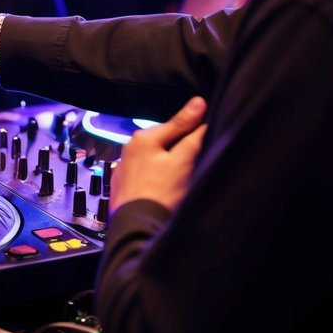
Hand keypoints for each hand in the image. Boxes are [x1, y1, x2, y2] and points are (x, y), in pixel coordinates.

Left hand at [110, 96, 206, 214]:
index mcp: (143, 138)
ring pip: (154, 157)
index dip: (195, 124)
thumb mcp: (182, 161)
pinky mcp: (124, 184)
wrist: (137, 226)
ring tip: (183, 174)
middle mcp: (129, 148)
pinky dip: (156, 174)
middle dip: (180, 145)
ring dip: (168, 160)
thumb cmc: (160, 195)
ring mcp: (125, 167)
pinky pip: (144, 173)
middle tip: (199, 153)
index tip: (207, 116)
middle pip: (164, 140)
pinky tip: (165, 186)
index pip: (176, 124)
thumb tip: (198, 106)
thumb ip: (191, 135)